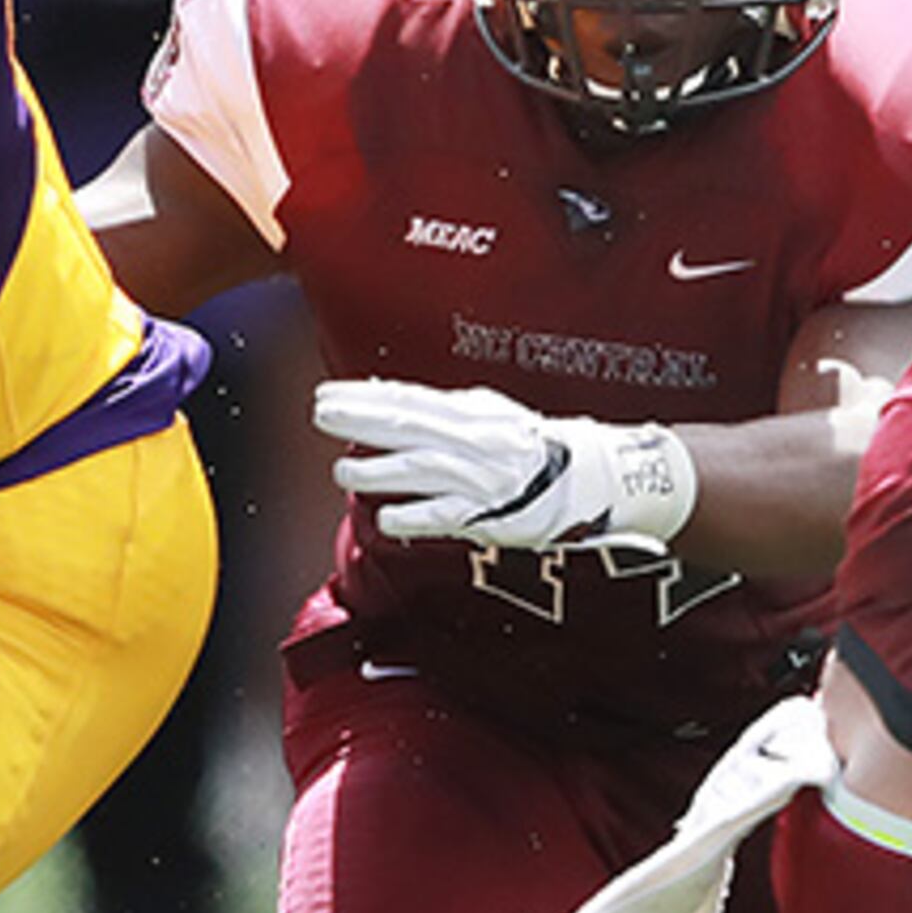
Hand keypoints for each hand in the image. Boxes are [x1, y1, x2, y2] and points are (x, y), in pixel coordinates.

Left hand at [316, 378, 611, 546]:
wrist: (591, 478)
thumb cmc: (529, 447)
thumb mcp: (486, 414)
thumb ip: (437, 410)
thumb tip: (382, 398)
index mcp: (472, 412)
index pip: (409, 400)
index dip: (366, 398)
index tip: (328, 394)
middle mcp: (474, 440)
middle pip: (409, 426)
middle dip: (362, 420)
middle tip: (320, 415)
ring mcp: (480, 477)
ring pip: (421, 469)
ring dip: (378, 470)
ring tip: (342, 469)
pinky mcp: (488, 514)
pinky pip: (445, 516)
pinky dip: (413, 516)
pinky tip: (384, 518)